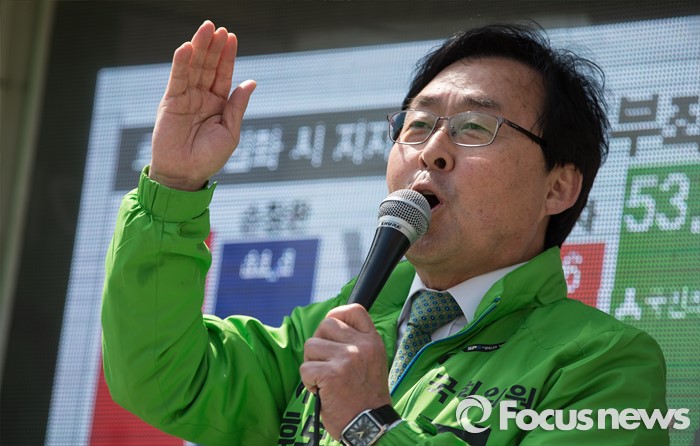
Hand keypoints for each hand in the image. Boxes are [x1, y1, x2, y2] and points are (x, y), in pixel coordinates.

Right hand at [149, 20, 255, 190]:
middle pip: (209, 66)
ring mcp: (186, 98)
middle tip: (219, 28)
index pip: (223, 74)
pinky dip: (181, 62)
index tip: (231, 38)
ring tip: (206, 29)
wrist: (185, 174)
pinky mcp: (170, 101)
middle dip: (214, 47)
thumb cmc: (209, 158)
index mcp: (219, 104)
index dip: (227, 56)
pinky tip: (187, 48)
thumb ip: (237, 106)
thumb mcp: (230, 132)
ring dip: (199, 48)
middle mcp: (202, 97)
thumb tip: (251, 82)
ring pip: (193, 67)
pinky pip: (177, 78)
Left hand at [300, 304, 392, 439]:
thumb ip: (356, 343)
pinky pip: (305, 368)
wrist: (370, 425)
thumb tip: (328, 326)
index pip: (354, 310)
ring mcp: (346, 358)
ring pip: (311, 346)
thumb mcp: (372, 362)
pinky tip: (322, 391)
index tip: (330, 331)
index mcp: (372, 341)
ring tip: (325, 380)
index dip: (336, 315)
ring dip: (312, 364)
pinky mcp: (331, 374)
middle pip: (325, 325)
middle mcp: (361, 346)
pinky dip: (308, 382)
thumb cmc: (366, 397)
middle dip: (318, 343)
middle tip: (325, 363)